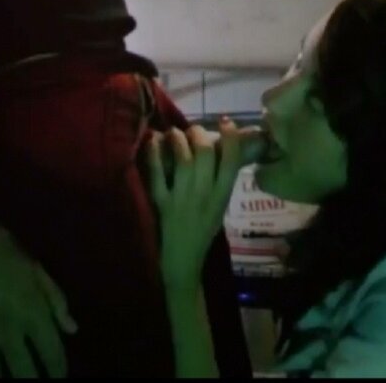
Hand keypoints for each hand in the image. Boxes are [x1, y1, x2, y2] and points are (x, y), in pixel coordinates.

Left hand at [144, 119, 263, 286]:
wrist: (182, 262)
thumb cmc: (202, 232)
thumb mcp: (219, 207)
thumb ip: (220, 182)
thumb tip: (219, 148)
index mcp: (222, 197)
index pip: (231, 162)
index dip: (231, 137)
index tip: (227, 121)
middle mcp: (204, 196)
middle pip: (206, 153)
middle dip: (199, 133)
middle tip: (194, 130)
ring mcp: (181, 199)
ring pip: (183, 159)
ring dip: (178, 138)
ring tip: (174, 133)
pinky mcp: (161, 204)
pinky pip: (157, 173)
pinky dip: (154, 153)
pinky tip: (154, 141)